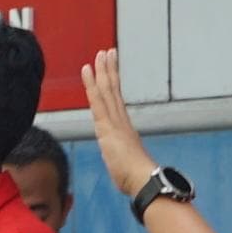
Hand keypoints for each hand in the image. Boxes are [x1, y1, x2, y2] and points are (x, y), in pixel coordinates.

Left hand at [81, 48, 154, 197]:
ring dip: (102, 71)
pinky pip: (97, 100)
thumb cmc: (136, 178)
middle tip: (108, 52)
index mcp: (124, 129)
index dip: (113, 85)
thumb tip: (120, 166)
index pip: (116, 102)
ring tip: (100, 54)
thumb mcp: (124, 167)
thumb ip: (120, 161)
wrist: (143, 180)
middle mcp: (121, 121)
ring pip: (107, 90)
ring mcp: (115, 121)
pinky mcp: (108, 126)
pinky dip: (91, 83)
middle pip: (114, 90)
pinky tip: (88, 70)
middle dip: (110, 70)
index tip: (111, 70)